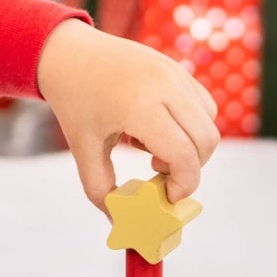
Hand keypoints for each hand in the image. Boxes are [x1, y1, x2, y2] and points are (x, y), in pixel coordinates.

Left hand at [36, 19, 219, 211]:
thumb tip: (121, 223)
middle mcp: (164, 86)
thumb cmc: (74, 102)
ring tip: (151, 143)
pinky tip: (155, 124)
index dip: (184, 184)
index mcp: (139, 107)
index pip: (184, 155)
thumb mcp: (82, 149)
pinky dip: (190, 123)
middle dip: (190, 167)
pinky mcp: (176, 66)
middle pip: (206, 141)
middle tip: (157, 170)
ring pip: (209, 121)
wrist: (67, 52)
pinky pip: (202, 103)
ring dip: (191, 144)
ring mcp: (173, 72)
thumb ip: (101, 191)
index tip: (166, 195)